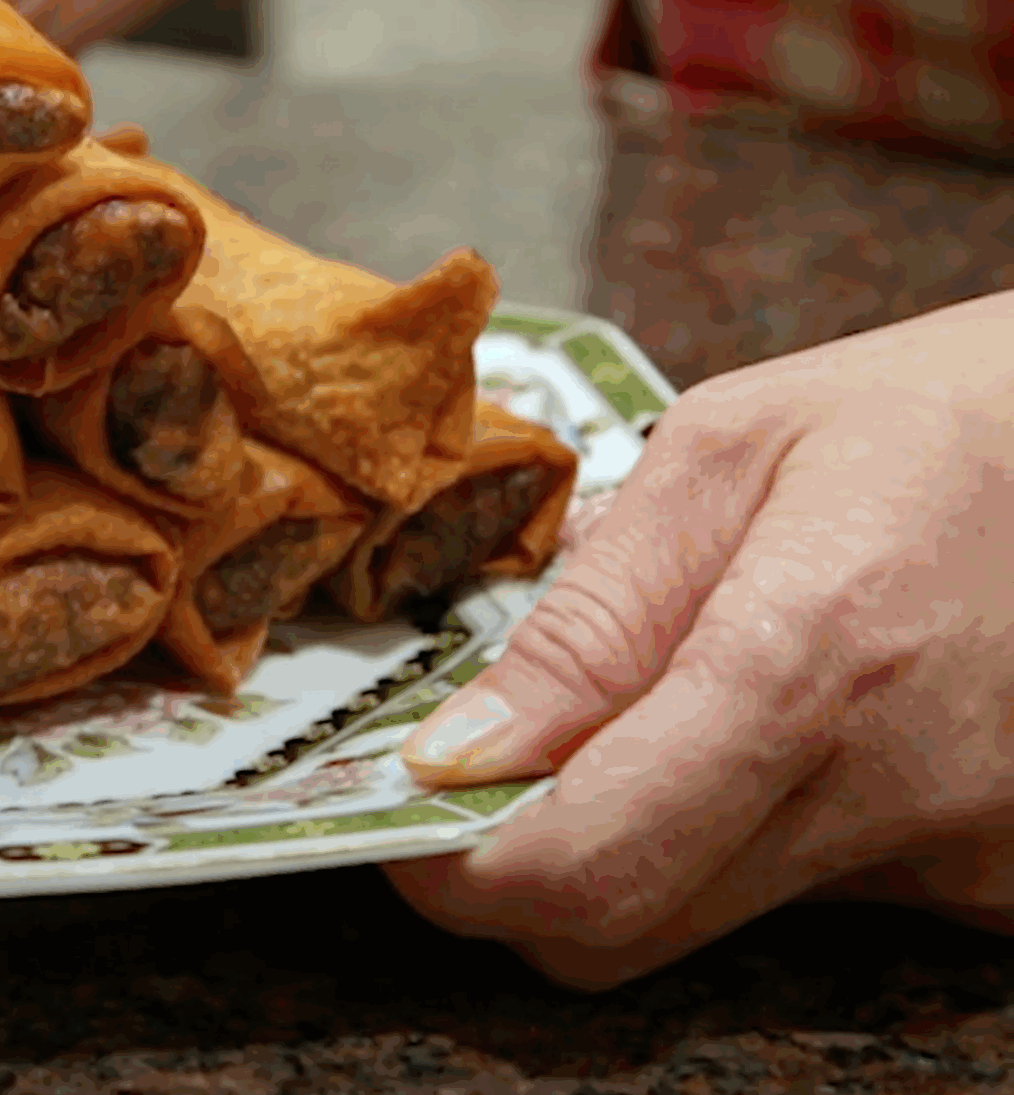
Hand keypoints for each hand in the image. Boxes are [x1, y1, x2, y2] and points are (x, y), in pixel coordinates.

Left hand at [384, 290, 1013, 988]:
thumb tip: (461, 752)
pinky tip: (790, 732)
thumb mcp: (719, 455)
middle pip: (625, 928)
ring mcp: (964, 854)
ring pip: (706, 924)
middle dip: (517, 868)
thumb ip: (589, 618)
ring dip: (639, 841)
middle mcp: (901, 784)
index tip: (398, 816)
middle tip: (483, 773)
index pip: (591, 860)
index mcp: (815, 654)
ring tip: (672, 703)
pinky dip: (747, 836)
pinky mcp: (994, 886)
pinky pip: (805, 902)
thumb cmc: (920, 425)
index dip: (457, 868)